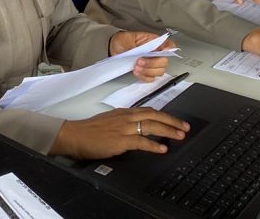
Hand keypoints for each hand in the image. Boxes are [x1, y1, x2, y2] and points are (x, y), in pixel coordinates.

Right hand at [50, 108, 189, 159]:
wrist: (74, 135)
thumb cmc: (88, 131)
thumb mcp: (108, 122)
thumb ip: (122, 123)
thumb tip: (134, 129)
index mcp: (123, 112)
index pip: (148, 110)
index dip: (164, 115)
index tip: (175, 120)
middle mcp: (126, 117)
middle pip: (154, 115)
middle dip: (172, 121)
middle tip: (185, 127)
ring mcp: (124, 128)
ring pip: (151, 125)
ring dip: (168, 130)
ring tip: (180, 136)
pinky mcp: (121, 140)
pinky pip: (141, 141)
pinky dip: (154, 145)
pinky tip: (162, 148)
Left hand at [109, 31, 175, 81]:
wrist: (114, 48)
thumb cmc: (122, 41)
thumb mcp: (126, 39)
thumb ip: (132, 46)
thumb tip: (136, 53)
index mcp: (153, 41)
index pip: (168, 44)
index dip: (169, 48)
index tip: (165, 50)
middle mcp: (155, 52)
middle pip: (164, 61)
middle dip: (152, 63)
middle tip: (140, 62)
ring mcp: (152, 63)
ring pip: (159, 71)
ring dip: (148, 71)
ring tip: (136, 67)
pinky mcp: (146, 71)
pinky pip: (151, 78)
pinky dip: (144, 77)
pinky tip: (137, 72)